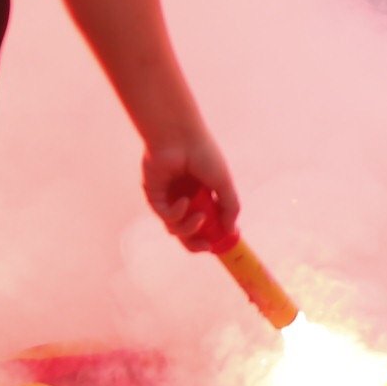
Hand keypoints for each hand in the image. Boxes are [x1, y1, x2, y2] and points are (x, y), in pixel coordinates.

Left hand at [145, 131, 240, 253]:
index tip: (222, 242)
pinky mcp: (155, 197)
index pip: (207, 222)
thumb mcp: (224, 183)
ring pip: (176, 228)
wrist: (180, 139)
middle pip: (188, 232)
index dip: (213, 234)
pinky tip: (183, 201)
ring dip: (189, 228)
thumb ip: (230, 207)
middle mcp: (186, 198)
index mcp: (203, 194)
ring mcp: (169, 199)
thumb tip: (231, 230)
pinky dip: (176, 214)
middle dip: (196, 243)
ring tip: (198, 216)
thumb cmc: (204, 155)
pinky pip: (165, 216)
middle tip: (206, 246)